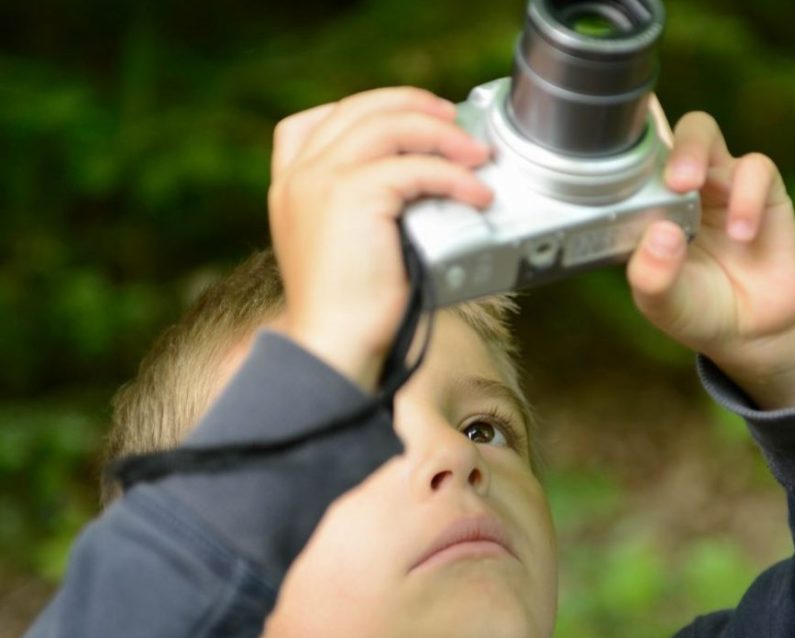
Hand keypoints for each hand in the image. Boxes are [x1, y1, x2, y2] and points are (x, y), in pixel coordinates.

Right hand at [267, 87, 491, 390]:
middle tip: (456, 123)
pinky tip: (477, 195)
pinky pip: (416, 168)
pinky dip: (455, 177)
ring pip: (390, 126)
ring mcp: (321, 181)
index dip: (368, 107)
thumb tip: (422, 188)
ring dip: (444, 135)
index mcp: (289, 186)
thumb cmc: (347, 312)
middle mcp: (300, 175)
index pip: (315, 120)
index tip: (411, 117)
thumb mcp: (342, 249)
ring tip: (478, 156)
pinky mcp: (352, 197)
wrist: (332, 347)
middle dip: (414, 105)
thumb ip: (361, 211)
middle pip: (359, 109)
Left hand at [626, 110, 794, 408]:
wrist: (755, 328)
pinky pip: (755, 169)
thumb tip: (661, 235)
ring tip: (686, 186)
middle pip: (658, 132)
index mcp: (644, 205)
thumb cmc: (697, 307)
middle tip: (664, 178)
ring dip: (692, 152)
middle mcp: (676, 185)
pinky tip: (742, 235)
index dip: (611, 136)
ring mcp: (717, 181)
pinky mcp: (762, 189)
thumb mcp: (663, 303)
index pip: (622, 160)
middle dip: (653, 142)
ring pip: (701, 131)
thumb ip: (654, 276)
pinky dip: (747, 198)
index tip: (600, 125)